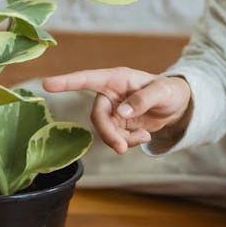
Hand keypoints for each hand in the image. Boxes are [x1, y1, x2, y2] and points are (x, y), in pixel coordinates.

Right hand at [43, 67, 191, 154]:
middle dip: (108, 133)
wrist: (178, 105)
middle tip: (120, 148)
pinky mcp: (118, 125)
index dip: (66, 82)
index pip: (87, 79)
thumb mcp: (162, 91)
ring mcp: (113, 111)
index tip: (47, 84)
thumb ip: (142, 99)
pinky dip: (129, 142)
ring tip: (143, 136)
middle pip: (97, 116)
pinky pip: (116, 138)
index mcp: (116, 79)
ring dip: (122, 140)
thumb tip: (121, 112)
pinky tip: (145, 135)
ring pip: (106, 131)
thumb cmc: (170, 90)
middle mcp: (110, 94)